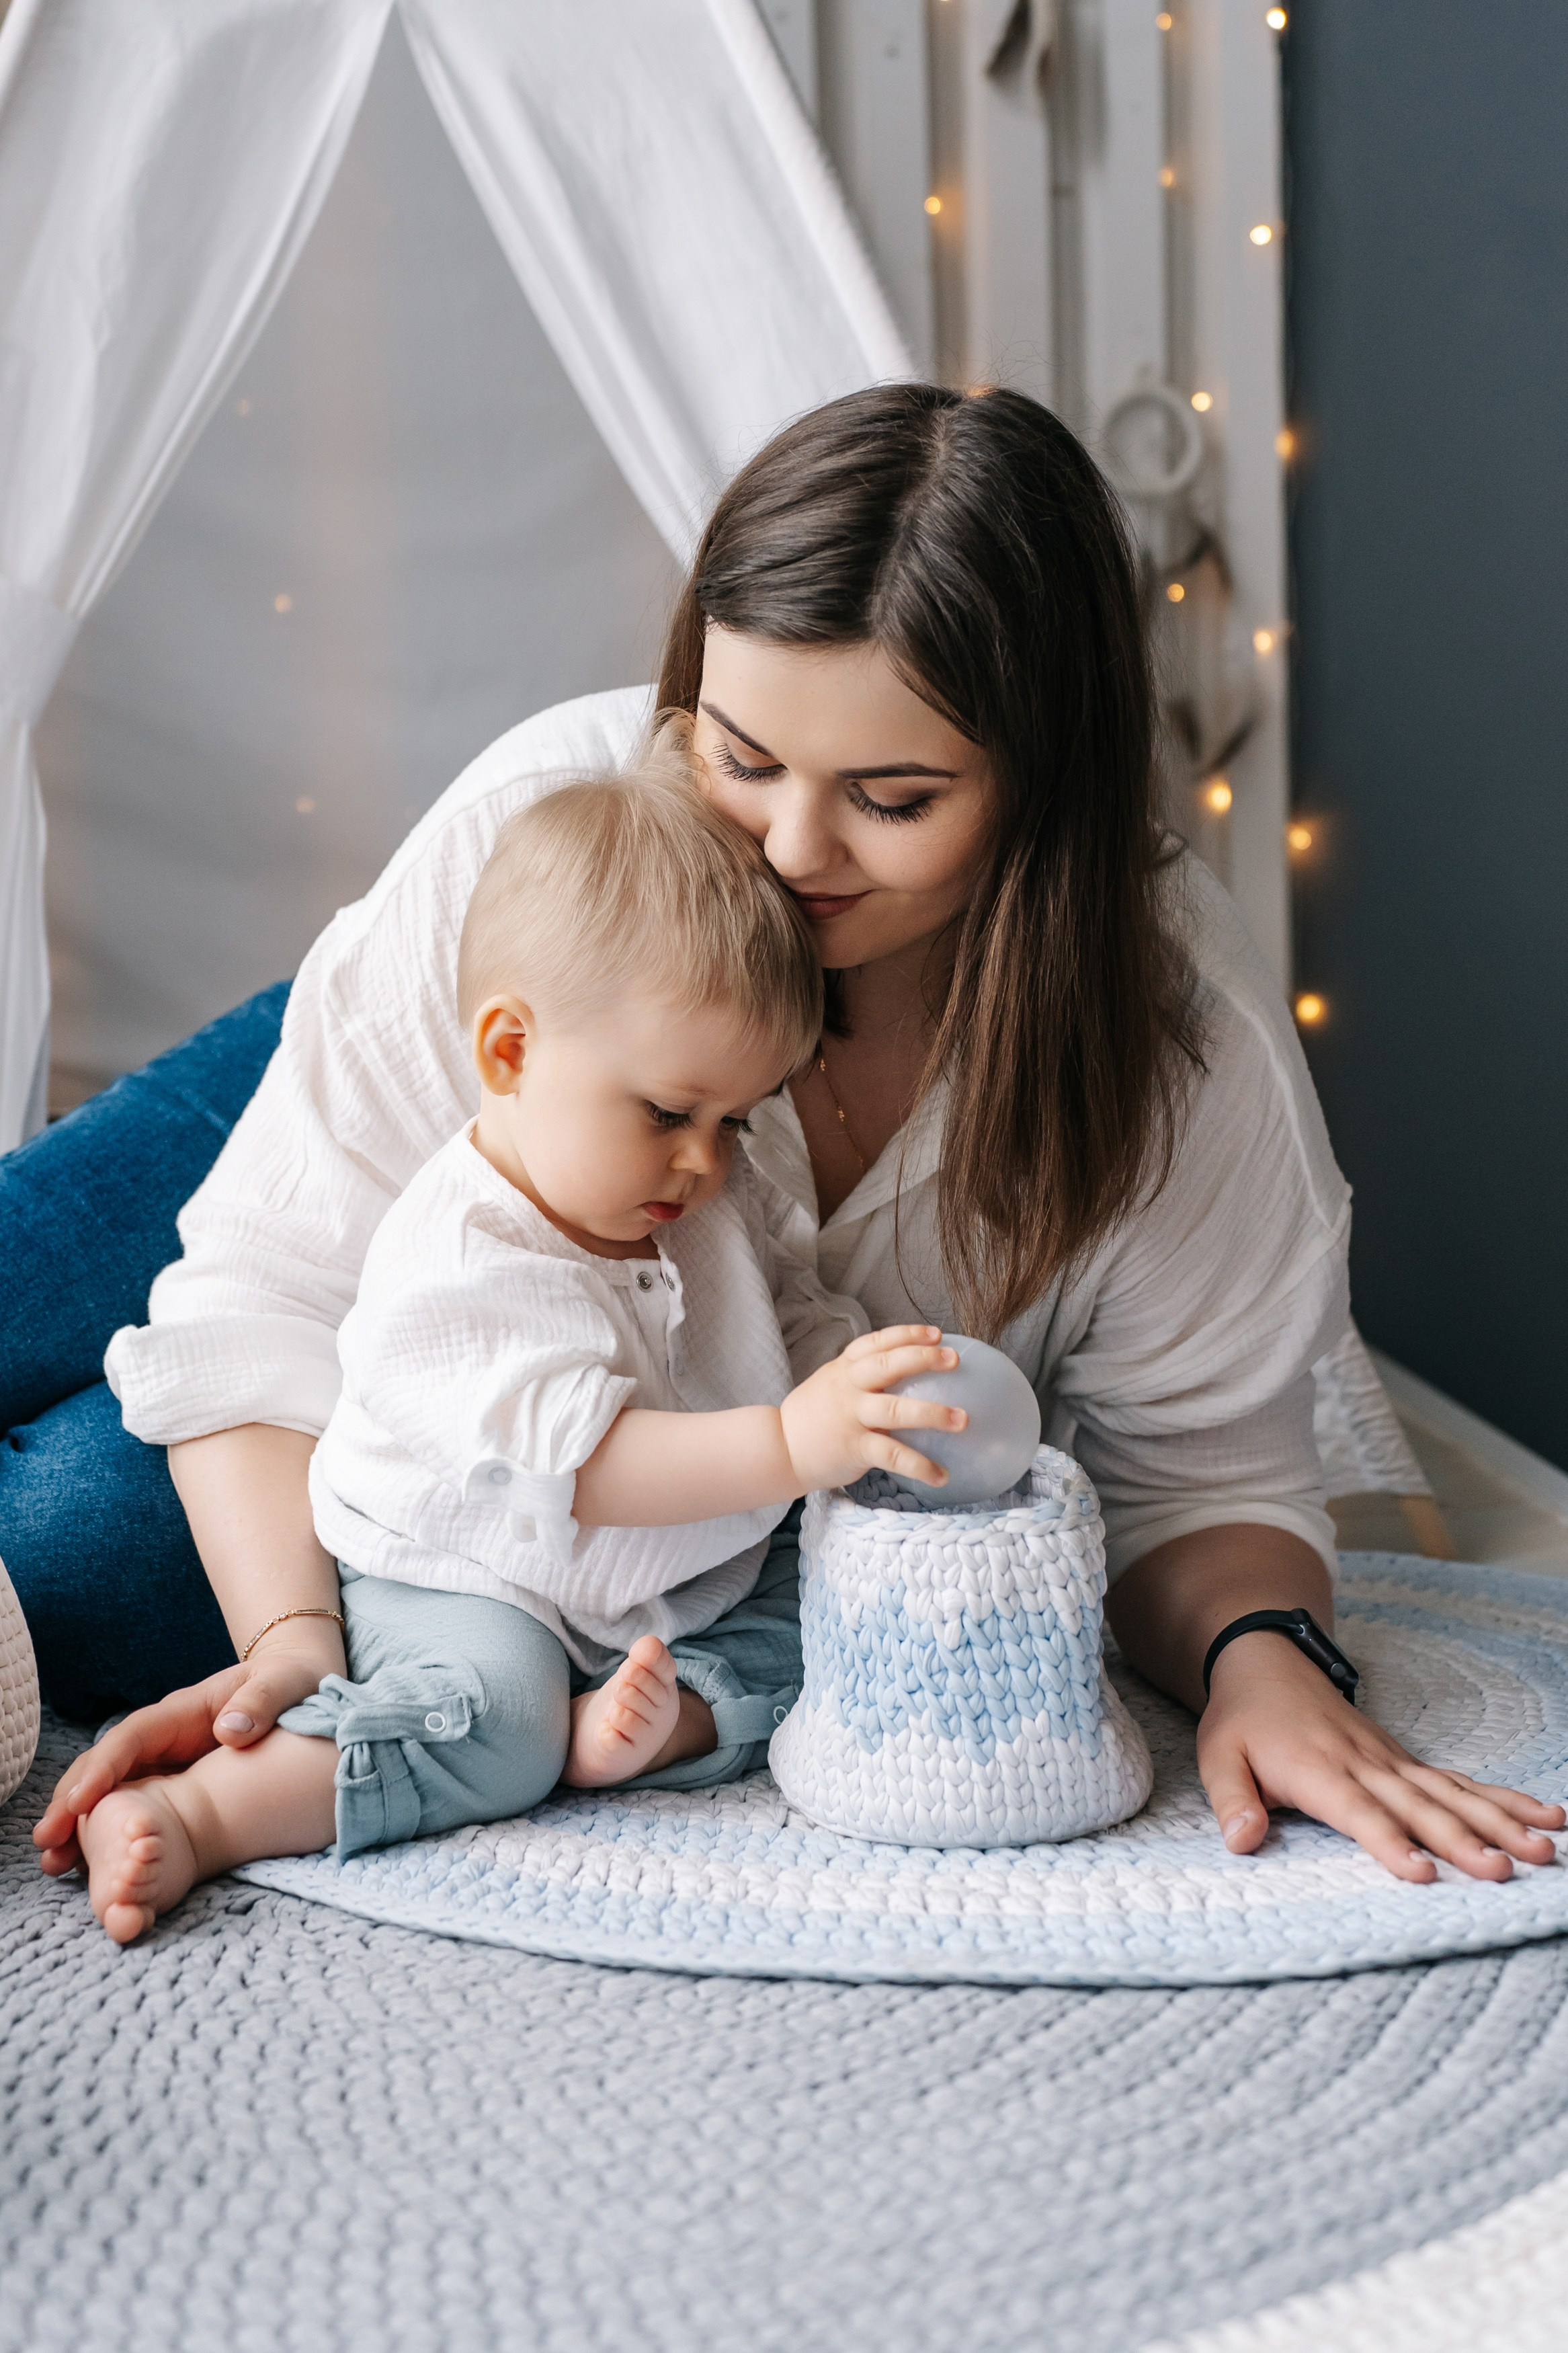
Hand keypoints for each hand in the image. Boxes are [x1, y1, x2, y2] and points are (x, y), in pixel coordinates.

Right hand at [31, 1624, 343, 1877]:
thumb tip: (230, 1729)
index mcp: (182, 1711)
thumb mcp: (285, 1684)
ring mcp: (163, 1760)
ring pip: (110, 1790)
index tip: (80, 1800)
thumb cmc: (291, 1682)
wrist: (297, 1685)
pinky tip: (85, 1864)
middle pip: (106, 1765)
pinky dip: (106, 1832)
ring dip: (79, 1822)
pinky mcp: (170, 1783)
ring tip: (54, 1862)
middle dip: (74, 1800)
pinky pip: (130, 1806)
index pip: (132, 1737)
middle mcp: (162, 1736)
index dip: (104, 1767)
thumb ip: (261, 1702)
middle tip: (47, 1841)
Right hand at [779, 1325, 963, 1494]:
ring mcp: (851, 1417)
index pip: (877, 1343)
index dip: (908, 1335)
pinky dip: (920, 1466)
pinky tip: (942, 1475)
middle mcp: (848, 1387)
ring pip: (896, 1410)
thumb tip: (906, 1367)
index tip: (937, 1334)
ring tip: (963, 1420)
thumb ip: (861, 1375)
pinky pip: (893, 1455)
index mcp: (844, 1368)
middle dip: (923, 1359)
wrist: (779, 1448)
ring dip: (933, 1414)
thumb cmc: (814, 1416)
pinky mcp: (854, 1448)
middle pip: (888, 1365)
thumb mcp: (832, 1383)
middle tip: (955, 1360)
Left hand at [1199, 1630, 1565, 1880]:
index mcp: (1318, 1769)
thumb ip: (1231, 1800)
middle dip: (1463, 1840)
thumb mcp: (1217, 1756)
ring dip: (1499, 1821)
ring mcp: (1392, 1761)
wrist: (1266, 1662)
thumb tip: (1240, 1842)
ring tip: (1544, 1848)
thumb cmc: (1243, 1719)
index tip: (1423, 1874)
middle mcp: (1365, 1764)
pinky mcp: (1407, 1761)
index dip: (1389, 1842)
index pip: (1359, 1812)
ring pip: (1453, 1793)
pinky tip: (1545, 1815)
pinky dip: (1502, 1798)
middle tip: (1502, 1870)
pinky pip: (1459, 1781)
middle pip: (1419, 1807)